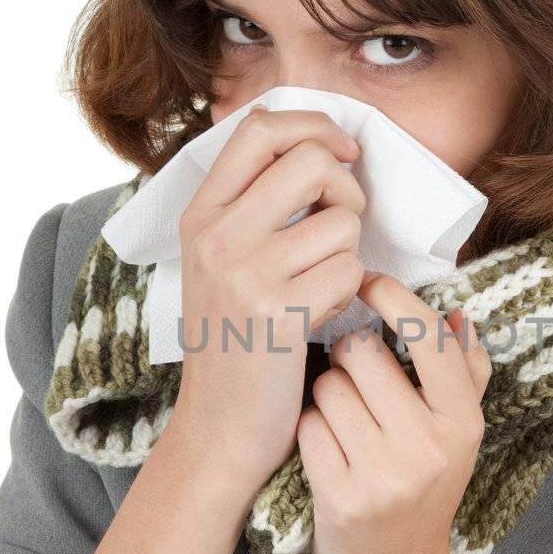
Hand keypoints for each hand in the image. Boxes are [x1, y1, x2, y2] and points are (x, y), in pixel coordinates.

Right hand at [167, 105, 366, 491]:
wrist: (219, 428)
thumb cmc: (237, 340)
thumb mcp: (224, 261)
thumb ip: (257, 205)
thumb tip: (327, 146)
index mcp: (201, 214)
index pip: (260, 126)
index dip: (315, 126)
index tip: (342, 154)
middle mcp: (216, 236)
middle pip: (312, 161)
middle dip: (345, 191)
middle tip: (337, 229)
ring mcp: (245, 273)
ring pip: (341, 221)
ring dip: (349, 254)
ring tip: (320, 286)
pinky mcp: (279, 313)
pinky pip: (350, 271)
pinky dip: (351, 293)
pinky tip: (323, 315)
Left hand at [296, 272, 492, 553]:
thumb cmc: (421, 493)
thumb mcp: (457, 437)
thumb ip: (465, 374)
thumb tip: (459, 315)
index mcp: (463, 421)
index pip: (429, 336)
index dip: (392, 298)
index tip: (368, 283)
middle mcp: (430, 445)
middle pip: (361, 354)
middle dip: (346, 358)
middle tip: (352, 381)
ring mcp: (386, 473)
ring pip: (327, 387)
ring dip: (323, 398)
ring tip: (343, 425)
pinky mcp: (342, 496)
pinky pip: (307, 427)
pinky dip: (308, 432)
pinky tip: (324, 451)